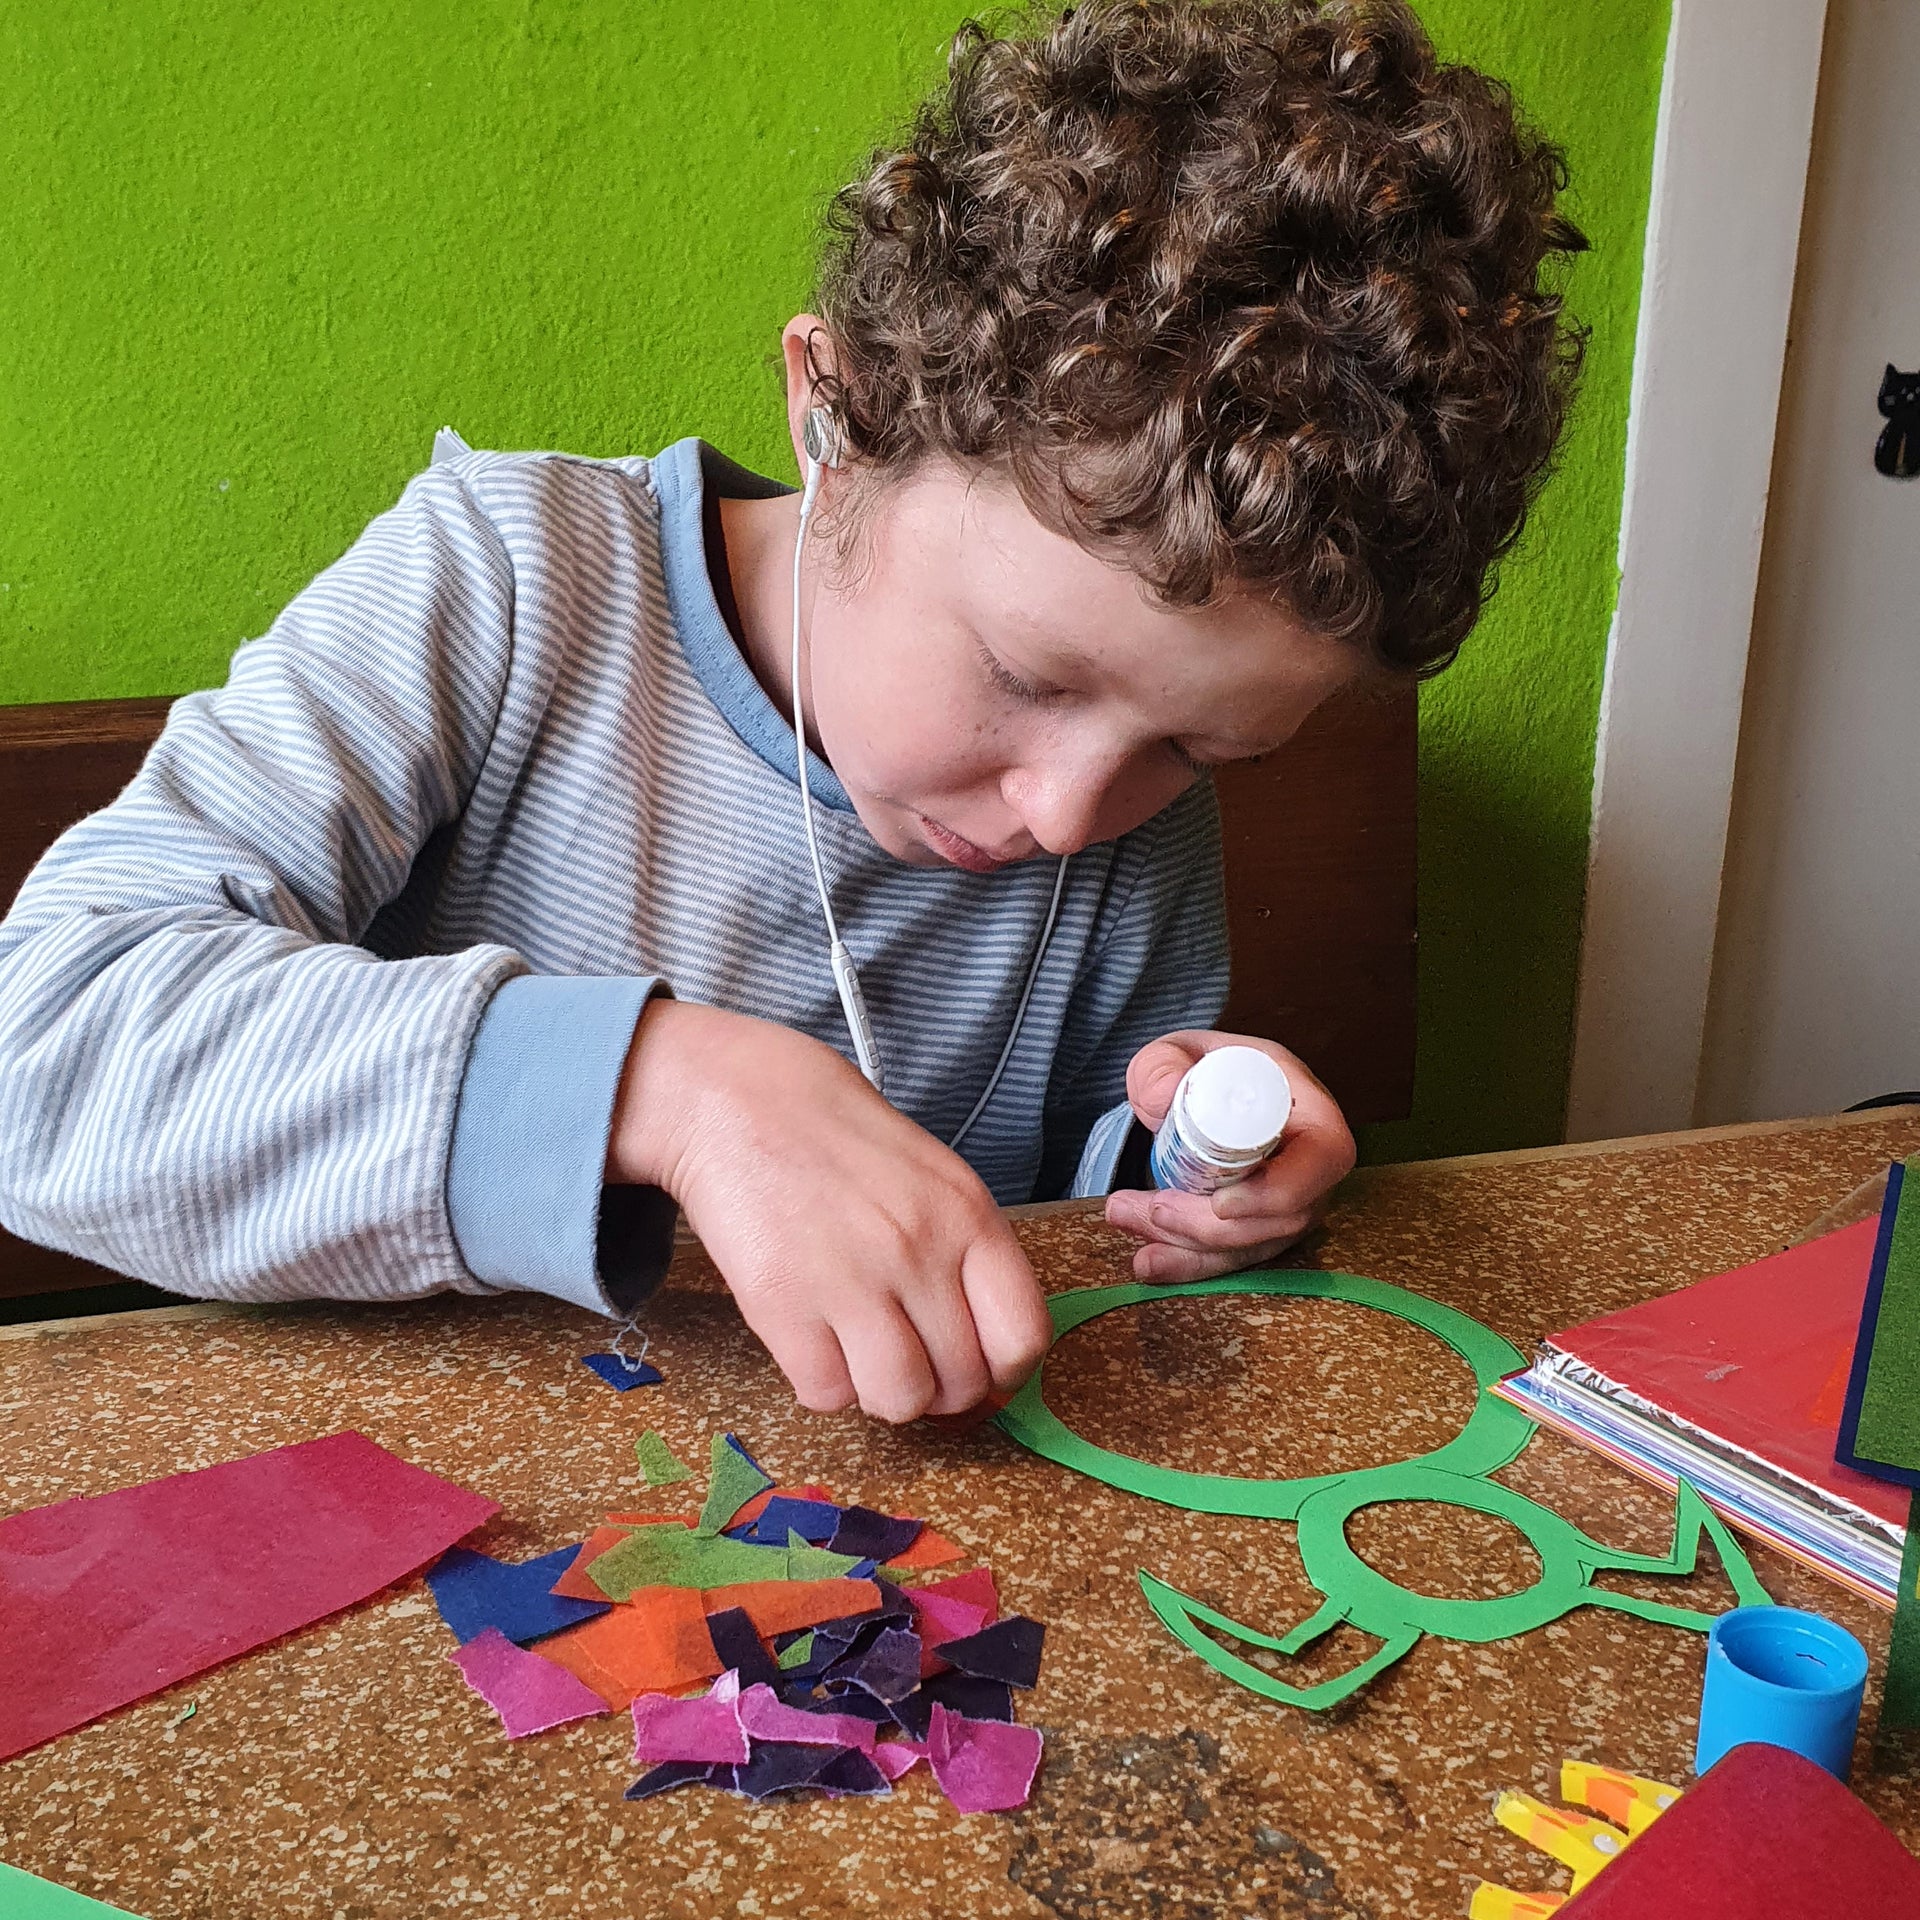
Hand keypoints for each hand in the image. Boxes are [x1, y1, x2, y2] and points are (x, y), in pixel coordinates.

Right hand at [605, 999, 1051, 1421]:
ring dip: (880, 1392)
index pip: (1023, 1337)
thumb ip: (966, 1258)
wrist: (739, 1101)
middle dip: (936, 1386)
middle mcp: (918, 1251)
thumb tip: (986, 1361)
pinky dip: (822, 1383)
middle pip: (960, 1383)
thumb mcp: (934, 1178)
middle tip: (904, 1355)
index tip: (978, 1372)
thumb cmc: (840, 1140)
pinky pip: (826, 1395)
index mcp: (968, 1215)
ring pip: (899, 1401)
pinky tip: (813, 1337)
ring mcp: (850, 1280)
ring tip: (857, 1348)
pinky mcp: (782, 1306)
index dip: (1003, 1374)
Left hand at [1103, 1031, 1355, 1281]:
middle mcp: (1312, 1167)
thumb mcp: (1180, 1051)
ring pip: (1251, 1244)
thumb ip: (1163, 1064)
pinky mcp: (1263, 1230)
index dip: (1277, 1192)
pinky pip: (1233, 1258)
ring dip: (1187, 1246)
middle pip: (1281, 1218)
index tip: (1220, 1203)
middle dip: (1207, 1226)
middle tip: (1150, 1209)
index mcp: (1311, 1112)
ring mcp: (1292, 1205)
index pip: (1321, 1160)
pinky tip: (1147, 1263)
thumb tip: (1160, 1098)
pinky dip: (1189, 1265)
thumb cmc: (1207, 1069)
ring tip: (1127, 1220)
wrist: (1207, 1094)